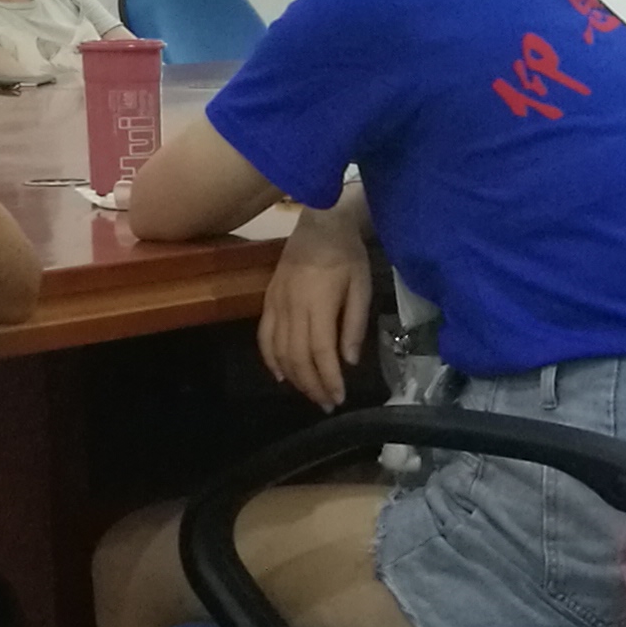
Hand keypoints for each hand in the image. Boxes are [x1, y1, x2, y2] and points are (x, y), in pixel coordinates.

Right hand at [257, 204, 371, 411]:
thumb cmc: (347, 254)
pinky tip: (281, 376)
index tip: (339, 397)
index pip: (320, 352)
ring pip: (280, 351)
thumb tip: (348, 361)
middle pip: (298, 357)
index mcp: (317, 304)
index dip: (329, 379)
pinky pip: (264, 336)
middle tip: (326, 403)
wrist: (320, 223)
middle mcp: (292, 307)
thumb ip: (353, 325)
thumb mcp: (362, 287)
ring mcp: (276, 304)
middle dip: (312, 386)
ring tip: (309, 393)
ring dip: (294, 378)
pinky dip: (270, 359)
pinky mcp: (268, 300)